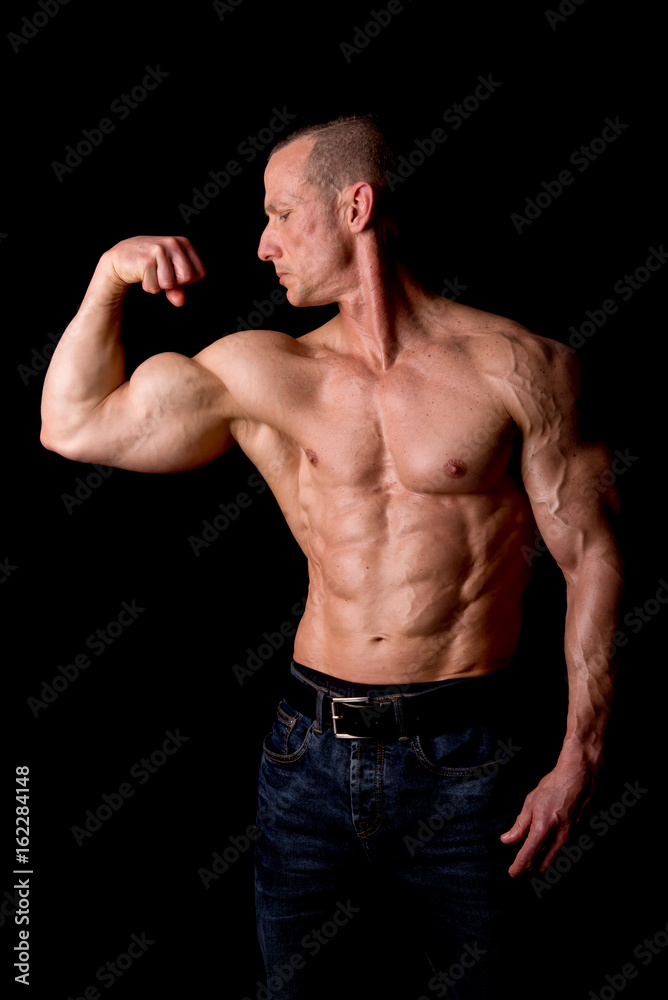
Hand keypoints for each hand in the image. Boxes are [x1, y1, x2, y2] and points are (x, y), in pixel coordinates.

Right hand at [101, 235, 205, 306]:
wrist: (121, 257)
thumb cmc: (150, 264)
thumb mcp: (169, 274)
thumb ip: (178, 289)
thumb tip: (180, 301)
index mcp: (183, 243)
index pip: (199, 273)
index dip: (186, 280)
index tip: (173, 273)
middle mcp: (173, 243)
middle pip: (187, 277)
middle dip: (174, 283)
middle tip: (161, 274)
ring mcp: (159, 250)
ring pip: (169, 284)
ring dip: (159, 285)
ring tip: (151, 273)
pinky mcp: (146, 260)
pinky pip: (154, 287)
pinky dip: (148, 286)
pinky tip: (142, 274)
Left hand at [500, 758, 595, 876]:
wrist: (577, 778)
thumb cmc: (553, 787)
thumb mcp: (530, 803)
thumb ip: (519, 825)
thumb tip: (507, 840)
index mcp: (543, 827)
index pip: (528, 854)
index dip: (519, 866)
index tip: (513, 873)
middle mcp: (557, 835)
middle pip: (541, 862)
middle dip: (529, 868)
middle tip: (518, 870)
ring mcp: (567, 835)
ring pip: (551, 857)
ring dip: (539, 862)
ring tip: (528, 863)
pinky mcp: (573, 833)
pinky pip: (558, 848)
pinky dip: (548, 852)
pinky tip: (541, 850)